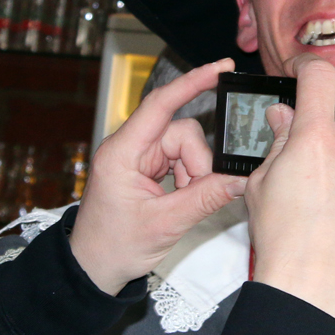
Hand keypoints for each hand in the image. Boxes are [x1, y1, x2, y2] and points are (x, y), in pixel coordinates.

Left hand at [69, 57, 244, 293]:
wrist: (93, 268)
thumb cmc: (115, 246)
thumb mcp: (166, 224)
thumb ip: (206, 198)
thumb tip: (240, 179)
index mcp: (122, 153)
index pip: (160, 104)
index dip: (192, 83)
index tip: (221, 67)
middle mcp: (128, 148)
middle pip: (181, 132)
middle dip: (198, 163)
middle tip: (197, 195)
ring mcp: (137, 157)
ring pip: (184, 147)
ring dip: (193, 174)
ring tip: (182, 204)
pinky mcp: (145, 168)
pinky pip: (178, 159)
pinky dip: (188, 178)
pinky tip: (181, 198)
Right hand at [242, 57, 334, 322]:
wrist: (310, 285)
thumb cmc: (280, 238)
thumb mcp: (261, 183)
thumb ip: (277, 143)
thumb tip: (283, 116)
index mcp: (315, 139)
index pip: (321, 77)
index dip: (310, 67)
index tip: (305, 73)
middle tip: (333, 129)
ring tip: (329, 193)